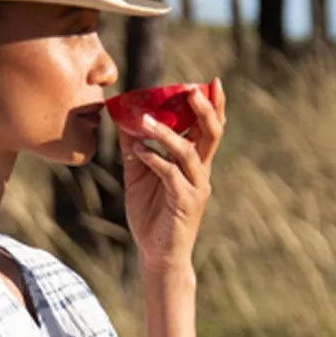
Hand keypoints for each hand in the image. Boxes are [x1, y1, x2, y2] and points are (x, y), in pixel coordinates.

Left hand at [113, 79, 225, 280]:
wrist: (156, 254)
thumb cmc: (150, 215)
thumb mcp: (138, 176)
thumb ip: (134, 149)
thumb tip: (121, 120)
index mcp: (194, 164)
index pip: (209, 129)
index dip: (214, 106)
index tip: (211, 82)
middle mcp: (200, 173)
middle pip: (212, 135)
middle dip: (205, 111)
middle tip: (192, 90)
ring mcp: (195, 188)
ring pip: (188, 153)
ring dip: (166, 134)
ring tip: (144, 120)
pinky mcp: (185, 203)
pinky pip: (171, 175)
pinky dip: (155, 160)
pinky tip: (138, 151)